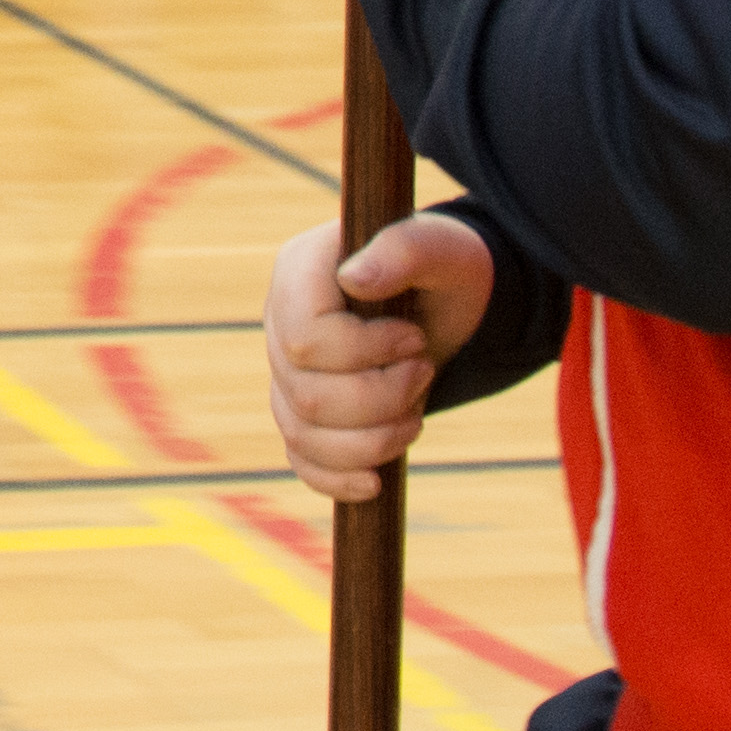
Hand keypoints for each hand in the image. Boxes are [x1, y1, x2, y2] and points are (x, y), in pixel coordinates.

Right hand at [265, 212, 500, 502]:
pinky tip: (375, 480)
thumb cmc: (446, 269)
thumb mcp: (442, 250)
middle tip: (424, 374)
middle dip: (378, 400)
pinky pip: (301, 458)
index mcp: (299, 272)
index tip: (415, 340)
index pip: (304, 338)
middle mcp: (280, 322)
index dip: (364, 353)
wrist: (450, 302)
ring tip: (414, 416)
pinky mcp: (302, 411)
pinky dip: (338, 478)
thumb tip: (355, 278)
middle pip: (306, 394)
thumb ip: (404, 249)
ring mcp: (286, 371)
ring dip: (371, 441)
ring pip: (302, 432)